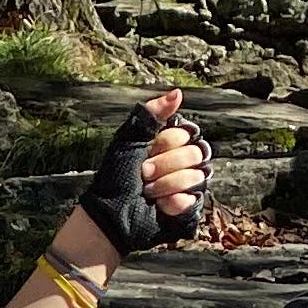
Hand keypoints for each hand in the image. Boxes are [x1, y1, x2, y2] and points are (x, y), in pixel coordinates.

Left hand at [79, 88, 208, 254]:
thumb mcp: (129, 140)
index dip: (166, 143)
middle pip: (196, 153)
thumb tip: (178, 92)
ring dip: (165, 185)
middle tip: (143, 175)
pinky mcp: (189, 209)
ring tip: (148, 193)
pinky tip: (159, 207)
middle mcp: (183, 163)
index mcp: (171, 144)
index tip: (145, 153)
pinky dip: (173, 203)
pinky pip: (195, 200)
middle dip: (164, 165)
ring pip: (197, 176)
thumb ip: (151, 114)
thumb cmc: (116, 177)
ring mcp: (188, 186)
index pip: (188, 132)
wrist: (111, 215)